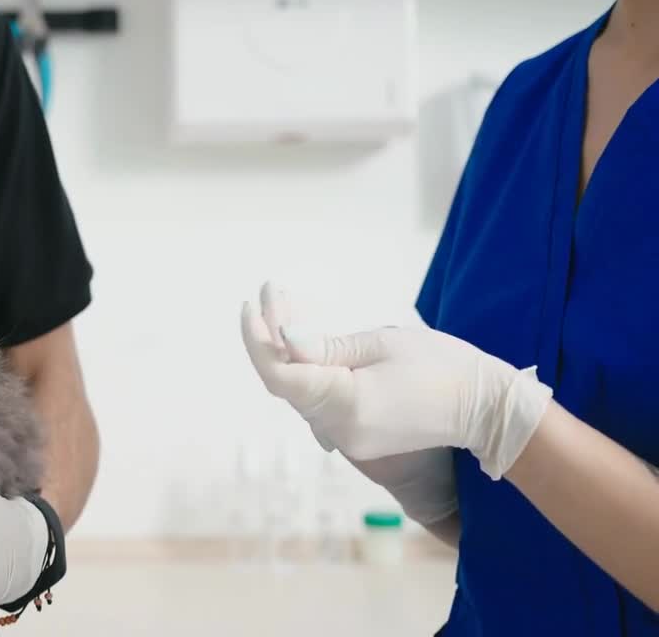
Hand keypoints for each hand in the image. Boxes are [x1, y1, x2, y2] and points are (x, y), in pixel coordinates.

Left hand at [240, 282, 549, 478]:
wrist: (488, 410)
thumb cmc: (444, 367)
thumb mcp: (383, 344)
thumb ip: (328, 346)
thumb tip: (285, 340)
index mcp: (345, 404)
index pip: (279, 375)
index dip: (256, 341)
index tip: (248, 306)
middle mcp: (340, 429)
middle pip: (287, 383)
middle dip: (271, 339)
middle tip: (269, 296)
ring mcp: (349, 440)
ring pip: (302, 393)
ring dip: (289, 355)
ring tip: (283, 309)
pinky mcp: (359, 439)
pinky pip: (322, 403)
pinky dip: (311, 373)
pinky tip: (308, 345)